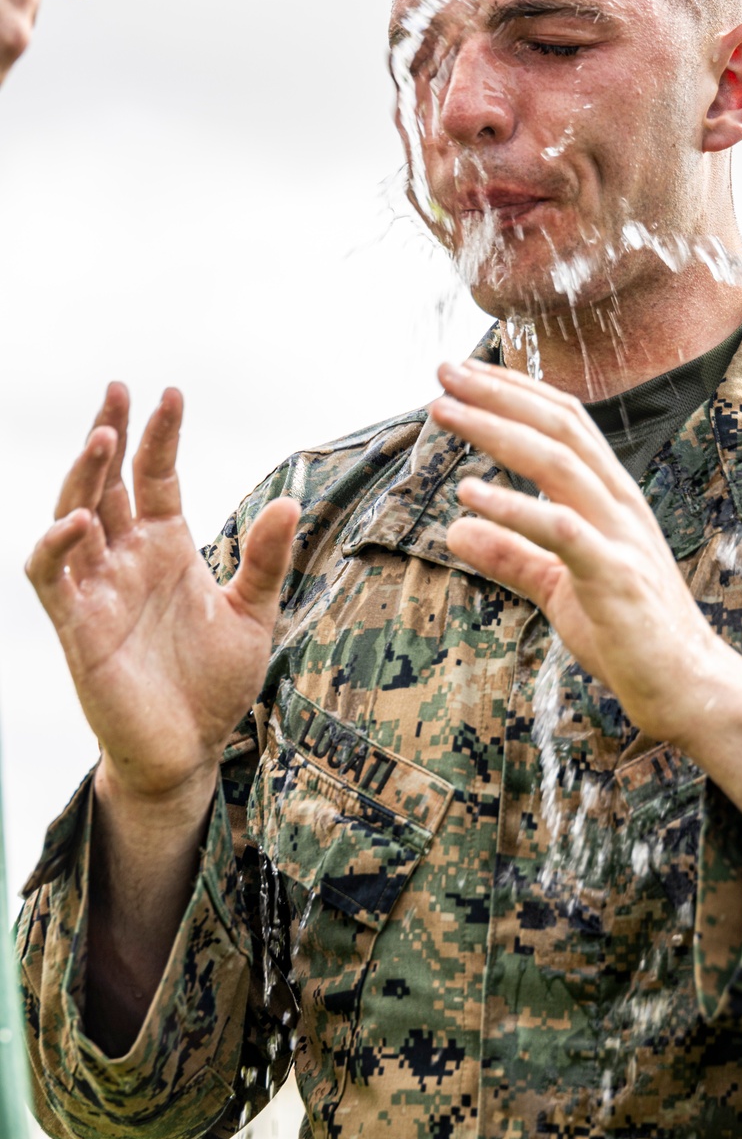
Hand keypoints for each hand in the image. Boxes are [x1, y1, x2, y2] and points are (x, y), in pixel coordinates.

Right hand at [26, 384, 298, 810]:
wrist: (189, 750)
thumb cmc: (214, 683)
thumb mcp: (253, 614)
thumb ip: (265, 559)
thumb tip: (290, 501)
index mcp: (165, 548)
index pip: (155, 477)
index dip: (159, 437)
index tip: (171, 394)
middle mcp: (126, 560)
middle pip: (106, 483)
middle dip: (109, 435)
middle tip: (118, 388)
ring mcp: (98, 591)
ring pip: (73, 517)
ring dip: (82, 477)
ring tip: (103, 435)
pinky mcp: (78, 628)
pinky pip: (54, 579)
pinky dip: (58, 547)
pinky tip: (78, 520)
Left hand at [430, 360, 741, 816]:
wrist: (687, 687)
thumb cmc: (628, 634)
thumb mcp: (556, 587)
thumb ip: (511, 555)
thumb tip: (454, 529)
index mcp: (610, 498)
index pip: (564, 422)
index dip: (514, 392)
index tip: (462, 374)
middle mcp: (620, 503)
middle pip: (559, 426)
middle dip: (499, 394)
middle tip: (443, 371)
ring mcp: (621, 536)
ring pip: (559, 462)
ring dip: (496, 431)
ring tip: (445, 413)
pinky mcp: (615, 576)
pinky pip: (562, 530)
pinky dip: (513, 508)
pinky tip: (470, 495)